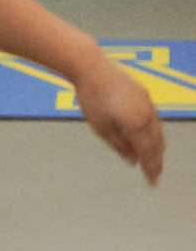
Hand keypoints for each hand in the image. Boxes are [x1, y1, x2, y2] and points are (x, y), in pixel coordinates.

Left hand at [73, 52, 164, 185]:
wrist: (93, 68)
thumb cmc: (92, 99)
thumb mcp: (101, 128)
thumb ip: (119, 146)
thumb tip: (133, 161)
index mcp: (136, 125)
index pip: (147, 153)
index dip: (151, 169)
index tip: (152, 182)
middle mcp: (147, 115)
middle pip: (157, 143)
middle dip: (157, 160)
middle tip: (155, 175)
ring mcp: (148, 103)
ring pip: (158, 130)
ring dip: (157, 146)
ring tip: (155, 159)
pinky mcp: (145, 94)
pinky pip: (154, 118)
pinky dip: (154, 132)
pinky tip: (150, 137)